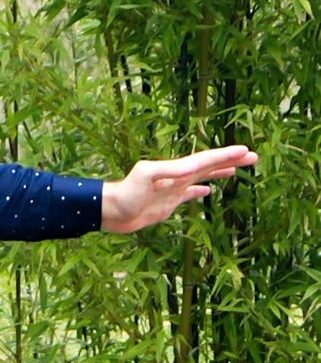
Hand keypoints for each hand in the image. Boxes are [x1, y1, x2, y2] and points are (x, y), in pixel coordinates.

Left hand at [100, 145, 256, 233]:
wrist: (110, 211)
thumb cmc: (125, 193)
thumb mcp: (145, 176)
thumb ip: (167, 170)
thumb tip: (192, 167)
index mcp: (175, 169)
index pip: (205, 160)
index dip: (225, 156)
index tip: (245, 150)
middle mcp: (177, 177)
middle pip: (209, 166)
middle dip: (230, 161)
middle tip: (252, 156)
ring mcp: (173, 189)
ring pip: (202, 178)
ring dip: (219, 172)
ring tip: (236, 168)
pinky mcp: (167, 203)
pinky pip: (188, 195)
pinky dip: (200, 191)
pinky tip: (208, 191)